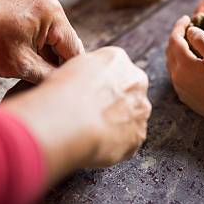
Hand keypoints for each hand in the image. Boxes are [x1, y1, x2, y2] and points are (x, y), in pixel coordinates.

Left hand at [0, 0, 83, 82]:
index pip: (74, 50)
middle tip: (48, 86)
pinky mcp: (33, 7)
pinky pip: (46, 32)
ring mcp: (43, 4)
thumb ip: (49, 75)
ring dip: (49, 57)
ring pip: (57, 40)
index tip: (63, 91)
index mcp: (53, 15)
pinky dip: (41, 48)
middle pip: (67, 44)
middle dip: (58, 64)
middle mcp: (52, 4)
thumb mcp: (21, 65)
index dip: (69, 73)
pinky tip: (31, 63)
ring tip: (36, 76)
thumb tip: (66, 86)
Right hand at [3, 47, 150, 179]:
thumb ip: (87, 71)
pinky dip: (115, 143)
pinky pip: (128, 139)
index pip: (114, 70)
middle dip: (113, 103)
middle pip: (128, 92)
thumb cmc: (62, 93)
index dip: (98, 85)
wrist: (68, 122)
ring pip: (131, 116)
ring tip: (91, 132)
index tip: (87, 96)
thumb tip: (85, 81)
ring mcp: (140, 110)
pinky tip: (97, 144)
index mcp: (118, 59)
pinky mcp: (139, 135)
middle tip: (90, 115)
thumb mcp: (70, 67)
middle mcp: (137, 81)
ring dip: (116, 123)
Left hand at [166, 15, 203, 125]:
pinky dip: (180, 63)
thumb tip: (190, 30)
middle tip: (186, 27)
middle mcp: (176, 76)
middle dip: (176, 37)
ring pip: (172, 63)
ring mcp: (179, 87)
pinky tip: (190, 62)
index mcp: (182, 64)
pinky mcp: (185, 96)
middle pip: (170, 50)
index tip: (187, 17)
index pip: (174, 39)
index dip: (179, 26)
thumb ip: (202, 40)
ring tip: (187, 42)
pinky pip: (177, 74)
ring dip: (177, 50)